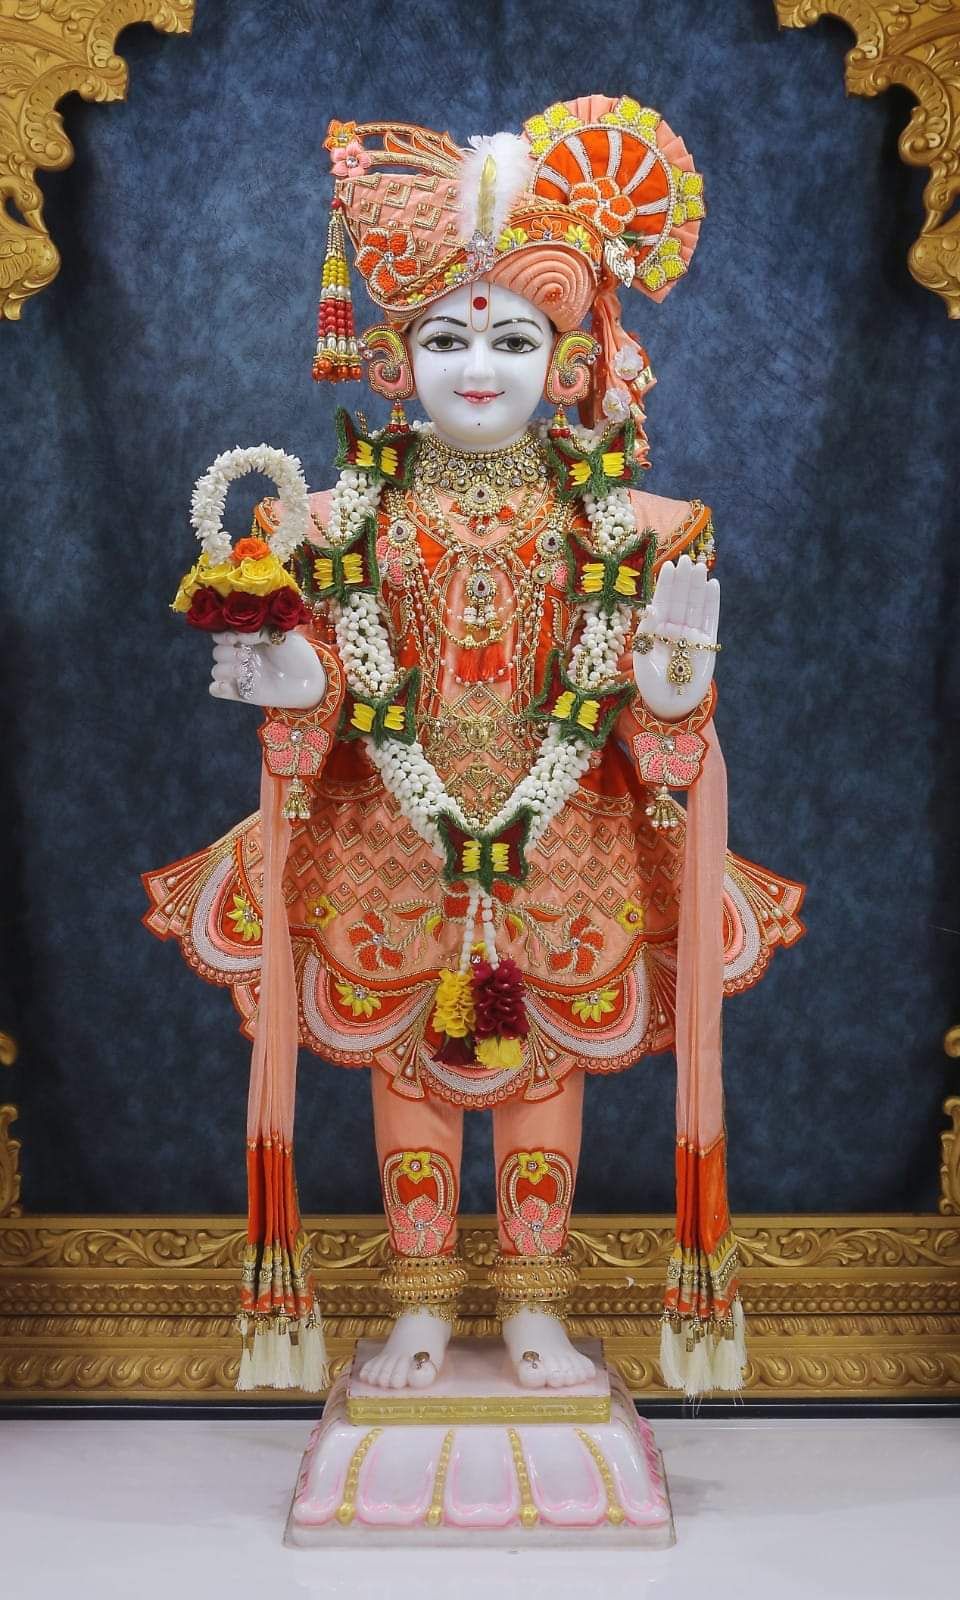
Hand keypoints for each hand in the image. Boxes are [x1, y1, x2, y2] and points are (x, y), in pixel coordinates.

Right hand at [209, 630, 326, 709]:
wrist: (310, 682)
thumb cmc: (299, 655)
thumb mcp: (283, 635)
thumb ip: (259, 631)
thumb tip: (239, 635)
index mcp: (249, 639)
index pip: (223, 633)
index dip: (224, 635)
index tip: (235, 638)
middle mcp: (242, 655)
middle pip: (217, 651)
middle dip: (227, 653)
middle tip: (245, 656)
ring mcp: (241, 674)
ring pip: (216, 670)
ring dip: (225, 669)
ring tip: (243, 671)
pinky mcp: (242, 692)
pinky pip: (217, 690)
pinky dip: (218, 687)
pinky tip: (228, 686)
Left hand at [632, 554, 719, 719]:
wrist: (670, 707)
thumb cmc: (651, 687)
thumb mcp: (642, 660)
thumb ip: (646, 635)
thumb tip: (652, 609)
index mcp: (656, 631)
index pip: (662, 603)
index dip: (666, 585)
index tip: (669, 566)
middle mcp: (674, 630)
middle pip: (680, 600)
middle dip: (683, 580)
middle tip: (686, 559)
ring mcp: (691, 635)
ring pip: (695, 606)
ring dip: (697, 586)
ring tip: (700, 567)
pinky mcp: (707, 644)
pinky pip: (710, 619)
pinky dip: (712, 602)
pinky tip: (712, 585)